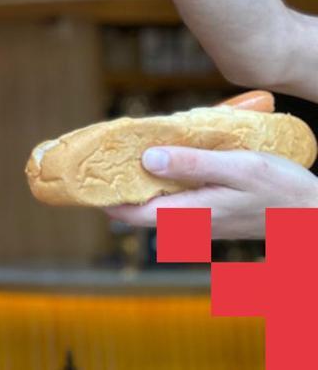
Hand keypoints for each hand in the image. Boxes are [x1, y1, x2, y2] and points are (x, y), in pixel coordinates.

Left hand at [105, 147, 317, 238]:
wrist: (314, 214)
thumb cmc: (280, 189)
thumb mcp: (238, 167)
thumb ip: (193, 164)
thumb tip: (148, 160)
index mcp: (191, 214)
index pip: (132, 215)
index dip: (104, 199)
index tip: (83, 179)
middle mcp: (190, 224)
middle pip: (139, 210)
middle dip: (117, 187)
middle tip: (99, 158)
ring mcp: (199, 222)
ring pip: (156, 205)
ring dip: (139, 183)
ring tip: (122, 154)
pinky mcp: (210, 215)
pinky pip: (174, 201)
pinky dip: (162, 183)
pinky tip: (161, 160)